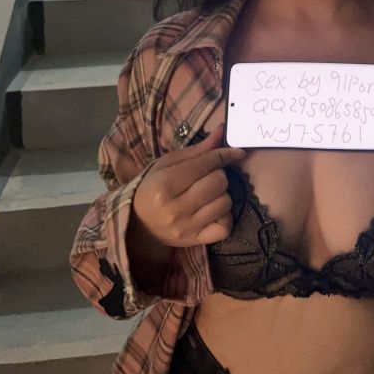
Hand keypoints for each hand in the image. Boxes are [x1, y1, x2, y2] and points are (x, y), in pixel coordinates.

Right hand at [132, 123, 245, 246]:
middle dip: (219, 175)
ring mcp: (187, 227)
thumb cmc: (154, 187)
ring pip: (225, 202)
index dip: (223, 154)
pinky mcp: (195, 241)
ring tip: (208, 194)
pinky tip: (214, 211)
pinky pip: (225, 227)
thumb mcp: (169, 163)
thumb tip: (222, 131)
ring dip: (222, 195)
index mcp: (165, 184)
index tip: (234, 152)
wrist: (139, 224)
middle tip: (208, 176)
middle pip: (219, 182)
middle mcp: (176, 208)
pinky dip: (224, 216)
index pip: (207, 163)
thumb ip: (198, 150)